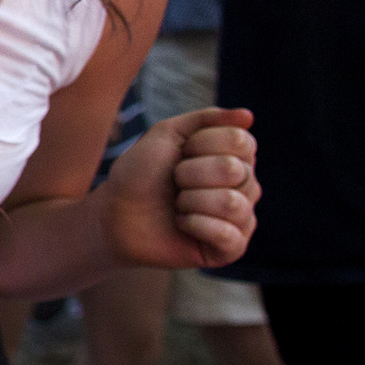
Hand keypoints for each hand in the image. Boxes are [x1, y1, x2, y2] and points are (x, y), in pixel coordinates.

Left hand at [101, 107, 261, 269]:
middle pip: (234, 170)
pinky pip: (227, 235)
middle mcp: (245, 185)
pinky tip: (182, 224)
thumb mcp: (167, 133)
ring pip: (231, 203)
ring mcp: (241, 217)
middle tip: (174, 182)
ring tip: (177, 205)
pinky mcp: (231, 248)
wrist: (116, 213)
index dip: (201, 145)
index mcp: (235, 156)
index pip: (240, 141)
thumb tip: (248, 116)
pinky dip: (194, 225)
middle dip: (190, 173)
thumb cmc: (140, 173)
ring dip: (190, 201)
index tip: (179, 154)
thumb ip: (206, 119)